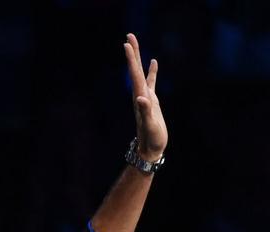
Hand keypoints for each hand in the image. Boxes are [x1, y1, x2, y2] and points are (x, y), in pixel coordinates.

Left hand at [123, 33, 166, 160]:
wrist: (150, 148)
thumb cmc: (151, 138)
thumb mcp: (149, 124)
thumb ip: (145, 111)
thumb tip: (141, 97)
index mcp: (140, 97)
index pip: (134, 74)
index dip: (131, 59)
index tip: (126, 44)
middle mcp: (140, 94)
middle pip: (135, 69)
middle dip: (133, 52)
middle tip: (129, 35)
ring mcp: (145, 96)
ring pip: (141, 72)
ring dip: (138, 58)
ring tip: (135, 43)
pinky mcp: (152, 100)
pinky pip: (151, 81)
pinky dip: (152, 71)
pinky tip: (154, 62)